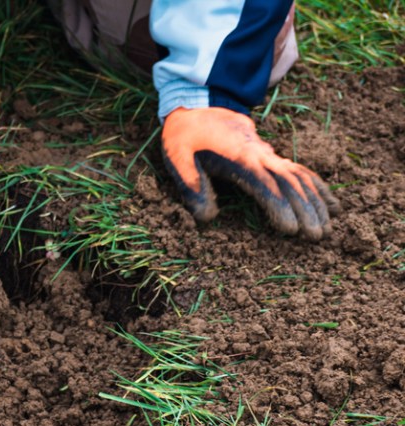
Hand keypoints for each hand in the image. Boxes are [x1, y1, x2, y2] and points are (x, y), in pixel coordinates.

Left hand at [161, 107, 339, 240]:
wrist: (197, 105)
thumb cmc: (185, 136)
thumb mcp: (178, 159)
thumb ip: (192, 186)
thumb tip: (207, 218)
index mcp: (239, 158)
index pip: (266, 185)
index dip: (280, 208)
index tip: (291, 230)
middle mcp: (260, 155)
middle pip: (291, 183)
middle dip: (307, 209)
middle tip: (317, 236)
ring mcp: (268, 154)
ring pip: (300, 177)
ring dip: (317, 202)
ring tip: (329, 227)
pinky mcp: (270, 156)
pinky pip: (300, 172)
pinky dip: (317, 188)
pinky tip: (330, 205)